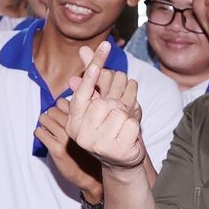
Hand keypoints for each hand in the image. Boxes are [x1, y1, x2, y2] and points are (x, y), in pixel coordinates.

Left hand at [35, 97, 103, 199]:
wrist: (93, 176)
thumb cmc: (91, 151)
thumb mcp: (90, 130)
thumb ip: (80, 116)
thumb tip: (65, 102)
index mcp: (84, 119)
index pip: (63, 102)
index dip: (61, 108)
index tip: (63, 117)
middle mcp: (75, 127)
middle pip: (52, 109)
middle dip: (51, 116)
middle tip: (55, 125)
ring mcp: (65, 138)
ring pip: (44, 119)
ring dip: (44, 124)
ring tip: (50, 131)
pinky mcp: (57, 149)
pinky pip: (39, 133)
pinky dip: (40, 134)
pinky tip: (47, 139)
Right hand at [66, 41, 145, 170]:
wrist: (121, 162)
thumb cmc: (110, 130)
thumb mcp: (100, 105)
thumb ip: (93, 80)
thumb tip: (84, 50)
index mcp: (73, 121)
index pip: (83, 92)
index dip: (94, 69)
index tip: (105, 46)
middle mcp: (81, 134)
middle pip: (106, 102)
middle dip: (117, 103)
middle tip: (120, 111)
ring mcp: (97, 145)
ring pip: (120, 112)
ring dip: (127, 115)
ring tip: (123, 125)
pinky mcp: (116, 152)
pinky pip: (132, 124)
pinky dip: (135, 126)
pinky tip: (129, 134)